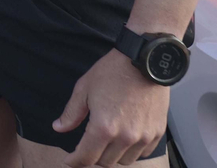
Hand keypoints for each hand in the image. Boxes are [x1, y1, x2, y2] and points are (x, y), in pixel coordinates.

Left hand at [54, 48, 168, 165]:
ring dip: (113, 155)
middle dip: (93, 156)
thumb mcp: (84, 88)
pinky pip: (143, 153)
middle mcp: (125, 137)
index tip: (69, 160)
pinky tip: (125, 138)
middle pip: (105, 162)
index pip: (86, 158)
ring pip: (124, 161)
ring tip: (107, 142)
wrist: (144, 60)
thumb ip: (71, 113)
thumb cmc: (113, 71)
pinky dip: (132, 150)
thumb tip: (59, 128)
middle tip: (88, 145)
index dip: (74, 162)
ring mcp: (143, 136)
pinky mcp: (157, 132)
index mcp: (104, 127)